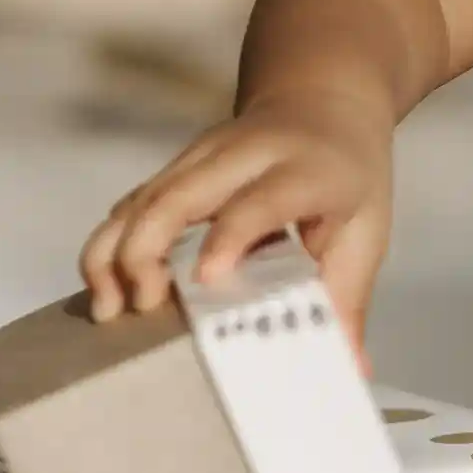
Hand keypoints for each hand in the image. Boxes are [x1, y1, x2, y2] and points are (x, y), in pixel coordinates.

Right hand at [80, 88, 393, 350]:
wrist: (323, 103)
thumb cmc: (348, 179)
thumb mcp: (364, 232)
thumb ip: (349, 298)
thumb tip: (351, 368)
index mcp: (303, 172)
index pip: (259, 201)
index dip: (229, 237)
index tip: (205, 280)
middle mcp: (245, 155)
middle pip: (178, 194)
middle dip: (145, 251)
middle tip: (140, 309)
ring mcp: (202, 155)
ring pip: (142, 197)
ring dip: (113, 251)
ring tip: (107, 309)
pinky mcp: (176, 165)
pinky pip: (133, 202)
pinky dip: (112, 243)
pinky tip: (109, 287)